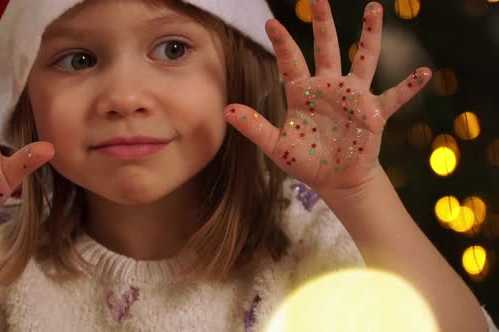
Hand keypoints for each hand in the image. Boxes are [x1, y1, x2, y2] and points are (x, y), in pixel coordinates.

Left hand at [224, 1, 430, 192]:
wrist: (335, 180)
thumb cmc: (307, 161)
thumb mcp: (277, 146)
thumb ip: (255, 127)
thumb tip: (226, 111)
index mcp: (303, 93)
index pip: (291, 62)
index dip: (282, 43)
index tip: (271, 23)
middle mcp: (329, 88)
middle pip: (326, 48)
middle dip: (323, 24)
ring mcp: (353, 97)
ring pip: (363, 59)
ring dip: (369, 36)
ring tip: (373, 8)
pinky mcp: (374, 113)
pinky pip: (395, 96)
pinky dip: (409, 86)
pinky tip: (424, 72)